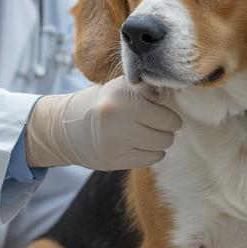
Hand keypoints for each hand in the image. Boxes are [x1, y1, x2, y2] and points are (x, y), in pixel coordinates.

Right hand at [25, 76, 181, 170]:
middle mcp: (118, 116)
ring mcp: (115, 140)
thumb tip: (178, 94)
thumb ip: (148, 90)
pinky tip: (140, 145)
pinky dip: (151, 153)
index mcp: (122, 94)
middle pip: (167, 131)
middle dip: (167, 129)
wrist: (68, 127)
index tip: (163, 113)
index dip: (169, 114)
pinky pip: (151, 159)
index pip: (166, 112)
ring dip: (160, 141)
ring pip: (161, 146)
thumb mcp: (122, 88)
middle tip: (158, 125)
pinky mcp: (114, 159)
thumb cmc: (106, 104)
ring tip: (148, 134)